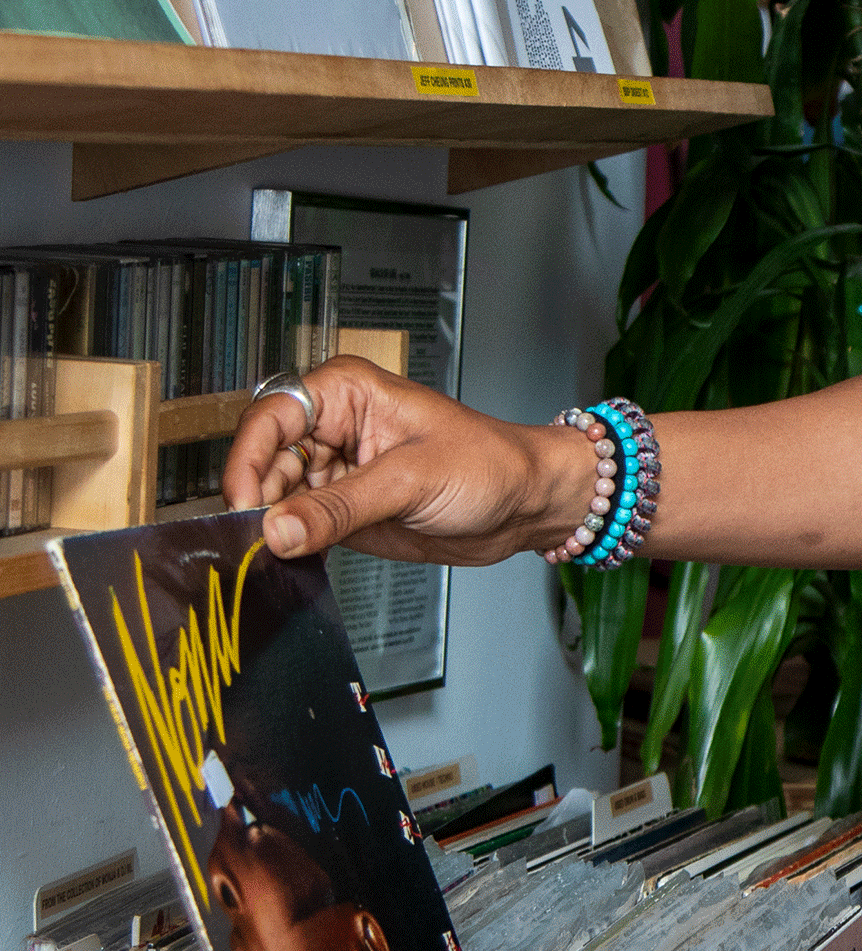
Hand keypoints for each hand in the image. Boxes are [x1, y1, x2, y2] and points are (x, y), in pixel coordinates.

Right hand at [222, 356, 593, 563]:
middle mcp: (332, 428)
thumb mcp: (411, 481)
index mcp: (345, 392)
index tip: (245, 504)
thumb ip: (339, 507)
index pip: (269, 418)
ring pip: (274, 498)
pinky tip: (294, 558)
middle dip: (257, 500)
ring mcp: (335, 471)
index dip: (247, 460)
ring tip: (277, 553)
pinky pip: (298, 526)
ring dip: (272, 527)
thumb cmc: (489, 463)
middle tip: (260, 540)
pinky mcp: (343, 510)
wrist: (526, 503)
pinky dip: (291, 544)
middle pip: (262, 461)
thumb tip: (276, 530)